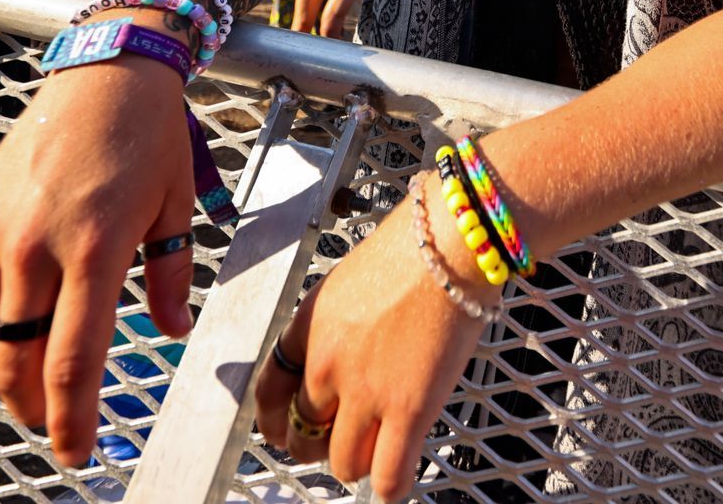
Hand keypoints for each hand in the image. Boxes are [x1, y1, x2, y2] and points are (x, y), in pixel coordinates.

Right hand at [0, 50, 196, 466]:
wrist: (105, 68)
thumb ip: (171, 276)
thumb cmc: (149, 133)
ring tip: (29, 379)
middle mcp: (36, 245)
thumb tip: (172, 331)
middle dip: (32, 409)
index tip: (77, 453)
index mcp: (95, 247)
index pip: (72, 359)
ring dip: (0, 370)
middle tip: (55, 427)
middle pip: (15, 361)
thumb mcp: (176, 206)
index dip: (72, 419)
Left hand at [256, 191, 490, 498]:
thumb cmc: (417, 245)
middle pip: (305, 435)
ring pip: (343, 463)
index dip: (274, 423)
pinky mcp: (408, 410)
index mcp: (308, 326)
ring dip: (359, 462)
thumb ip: (340, 324)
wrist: (454, 242)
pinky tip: (396, 479)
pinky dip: (390, 486)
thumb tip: (353, 352)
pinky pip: (387, 476)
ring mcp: (365, 392)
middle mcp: (326, 364)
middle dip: (322, 442)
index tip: (282, 432)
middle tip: (347, 435)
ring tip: (379, 450)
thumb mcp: (352, 279)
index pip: (268, 392)